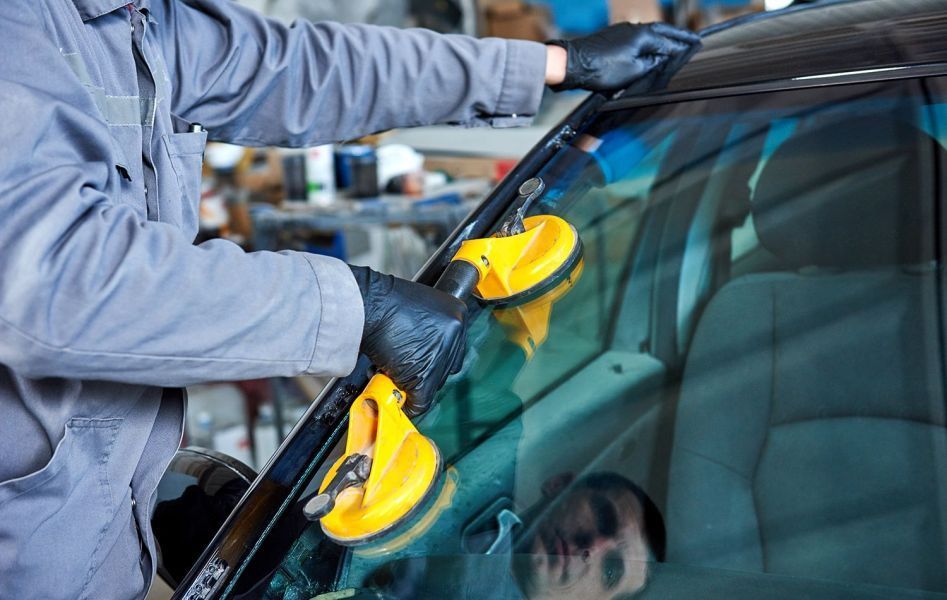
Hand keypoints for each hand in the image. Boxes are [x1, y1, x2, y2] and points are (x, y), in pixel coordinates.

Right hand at [349, 265, 466, 417]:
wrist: (368, 305)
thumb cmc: (383, 303)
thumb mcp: (418, 307)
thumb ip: (429, 328)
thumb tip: (425, 348)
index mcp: (457, 314)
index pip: (454, 348)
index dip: (435, 357)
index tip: (424, 361)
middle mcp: (455, 333)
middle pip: (446, 367)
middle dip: (425, 371)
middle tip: (406, 368)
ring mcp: (442, 354)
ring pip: (434, 384)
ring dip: (414, 383)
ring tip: (394, 373)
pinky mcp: (427, 374)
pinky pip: (422, 400)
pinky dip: (409, 404)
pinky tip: (398, 399)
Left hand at [547, 22, 699, 91]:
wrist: (573, 63)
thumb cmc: (601, 69)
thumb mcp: (634, 72)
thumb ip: (652, 63)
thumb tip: (662, 58)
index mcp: (644, 35)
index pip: (671, 42)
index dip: (684, 46)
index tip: (697, 46)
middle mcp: (635, 28)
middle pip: (663, 31)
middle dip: (678, 37)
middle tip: (692, 40)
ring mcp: (623, 30)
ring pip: (650, 33)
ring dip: (663, 38)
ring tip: (674, 45)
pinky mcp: (613, 36)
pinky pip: (637, 36)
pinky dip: (648, 41)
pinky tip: (650, 48)